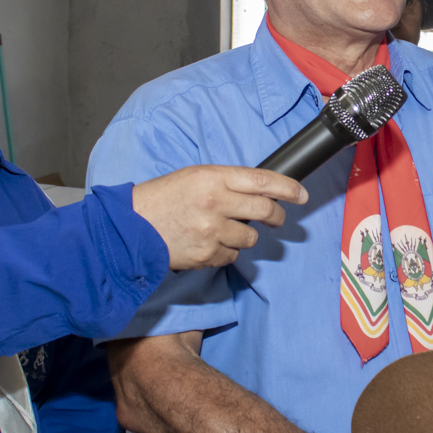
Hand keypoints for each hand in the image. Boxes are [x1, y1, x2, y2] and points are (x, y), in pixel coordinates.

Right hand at [131, 166, 306, 270]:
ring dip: (244, 235)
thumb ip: (226, 182)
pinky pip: (233, 255)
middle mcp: (214, 202)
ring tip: (221, 229)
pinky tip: (208, 243)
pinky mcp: (207, 255)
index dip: (287, 188)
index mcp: (211, 177)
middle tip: (277, 217)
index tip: (300, 194)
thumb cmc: (162, 199)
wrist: (131, 228)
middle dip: (277, 215)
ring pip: (250, 238)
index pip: (261, 180)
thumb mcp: (193, 177)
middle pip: (264, 210)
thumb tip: (261, 192)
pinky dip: (226, 251)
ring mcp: (211, 231)